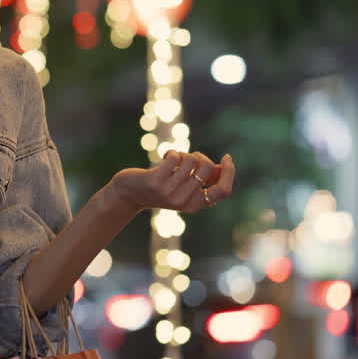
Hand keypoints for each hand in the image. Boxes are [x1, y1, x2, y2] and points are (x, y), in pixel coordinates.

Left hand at [110, 151, 235, 214]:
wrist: (128, 194)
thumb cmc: (160, 186)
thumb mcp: (183, 187)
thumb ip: (202, 180)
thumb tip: (222, 167)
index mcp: (195, 206)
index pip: (223, 192)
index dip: (229, 173)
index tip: (227, 157)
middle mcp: (184, 201)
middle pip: (208, 168)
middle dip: (200, 156)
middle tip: (188, 158)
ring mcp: (169, 192)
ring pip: (192, 160)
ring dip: (184, 154)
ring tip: (173, 160)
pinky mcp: (155, 181)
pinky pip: (175, 157)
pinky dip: (172, 153)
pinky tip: (165, 158)